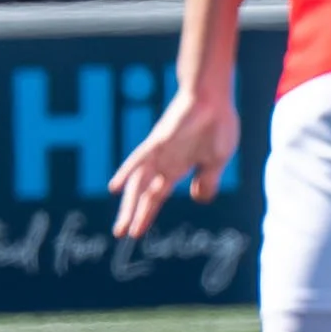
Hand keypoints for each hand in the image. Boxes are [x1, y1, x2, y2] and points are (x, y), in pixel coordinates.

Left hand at [109, 90, 240, 237]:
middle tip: (120, 234)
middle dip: (132, 214)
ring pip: (138, 182)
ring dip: (129, 204)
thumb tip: (198, 199)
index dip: (146, 214)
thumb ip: (207, 180)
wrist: (215, 97)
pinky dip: (126, 173)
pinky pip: (139, 159)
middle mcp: (162, 163)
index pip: (155, 196)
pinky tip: (113, 188)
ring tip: (121, 225)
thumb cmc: (217, 125)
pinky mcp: (158, 141)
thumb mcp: (216, 161)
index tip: (137, 233)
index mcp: (176, 168)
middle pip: (142, 193)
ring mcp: (158, 152)